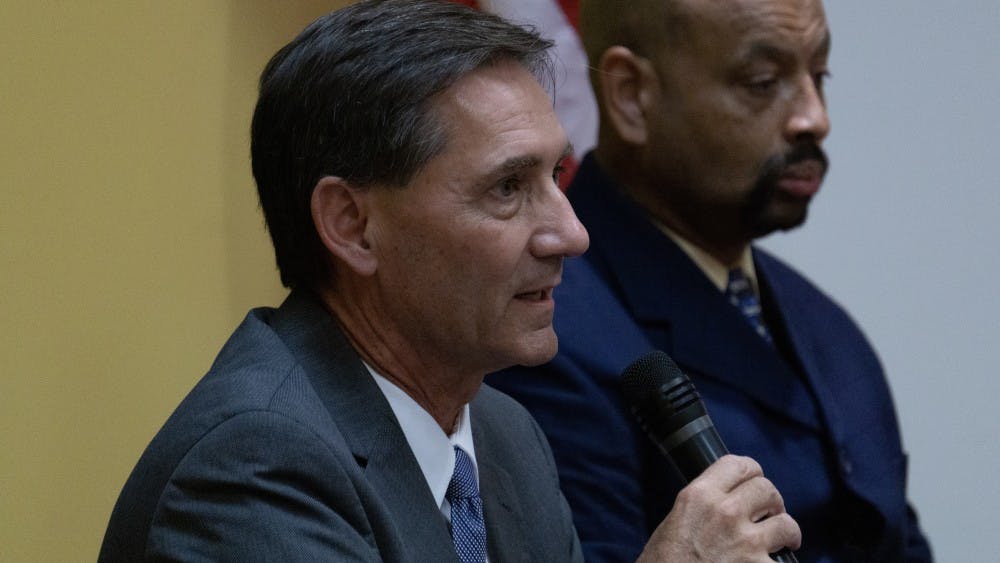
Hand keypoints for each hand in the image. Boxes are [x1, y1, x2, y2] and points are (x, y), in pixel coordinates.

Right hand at [636, 455, 800, 561]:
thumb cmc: (663, 562)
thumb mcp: (676, 520)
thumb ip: (703, 505)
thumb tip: (729, 500)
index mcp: (699, 496)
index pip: (739, 464)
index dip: (752, 473)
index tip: (753, 484)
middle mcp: (724, 512)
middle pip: (767, 489)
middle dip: (772, 502)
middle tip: (768, 515)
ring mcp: (745, 541)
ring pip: (786, 523)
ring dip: (786, 532)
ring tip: (782, 541)